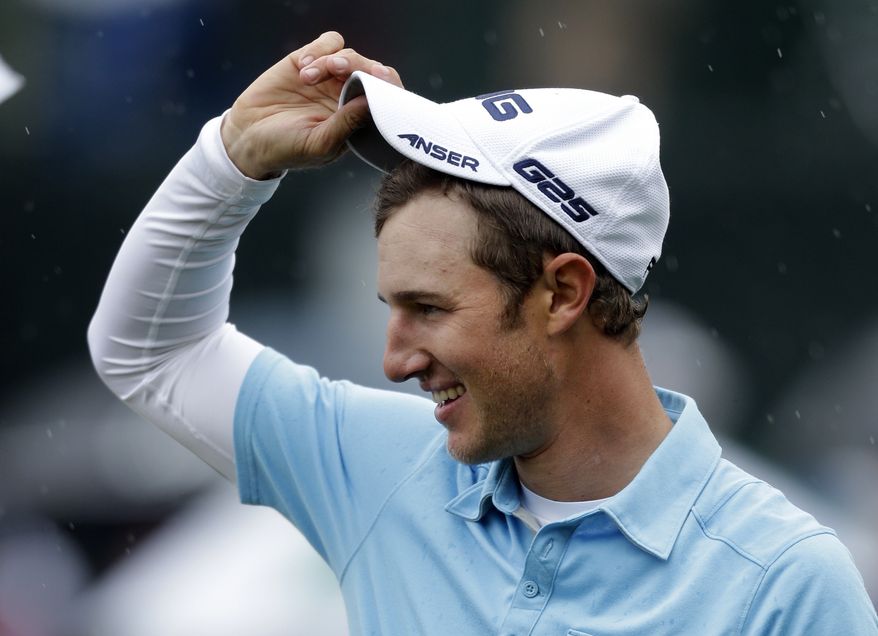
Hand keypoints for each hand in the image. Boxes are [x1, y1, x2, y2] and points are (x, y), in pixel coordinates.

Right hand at [221, 31, 402, 179]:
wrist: (248, 137)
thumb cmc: (287, 148)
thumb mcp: (320, 143)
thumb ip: (348, 123)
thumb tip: (373, 101)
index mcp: (357, 119)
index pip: (385, 97)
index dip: (388, 86)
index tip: (380, 80)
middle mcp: (347, 96)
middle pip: (371, 70)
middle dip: (360, 66)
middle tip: (340, 70)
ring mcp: (330, 78)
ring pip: (349, 54)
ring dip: (332, 61)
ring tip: (308, 78)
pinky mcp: (309, 61)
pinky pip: (328, 43)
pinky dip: (319, 50)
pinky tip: (303, 68)